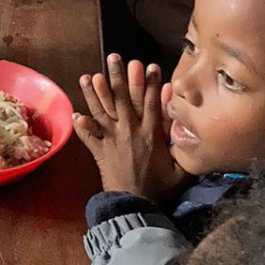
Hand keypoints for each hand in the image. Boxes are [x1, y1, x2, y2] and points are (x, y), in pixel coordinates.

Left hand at [74, 55, 187, 201]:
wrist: (136, 207)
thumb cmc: (161, 189)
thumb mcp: (182, 170)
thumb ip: (185, 147)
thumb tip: (190, 125)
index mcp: (151, 135)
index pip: (152, 103)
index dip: (151, 83)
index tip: (149, 65)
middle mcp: (130, 132)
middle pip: (123, 99)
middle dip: (119, 77)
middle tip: (115, 57)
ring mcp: (112, 142)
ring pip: (101, 113)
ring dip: (93, 94)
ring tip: (87, 76)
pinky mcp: (100, 153)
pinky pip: (89, 138)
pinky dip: (81, 127)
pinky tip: (75, 114)